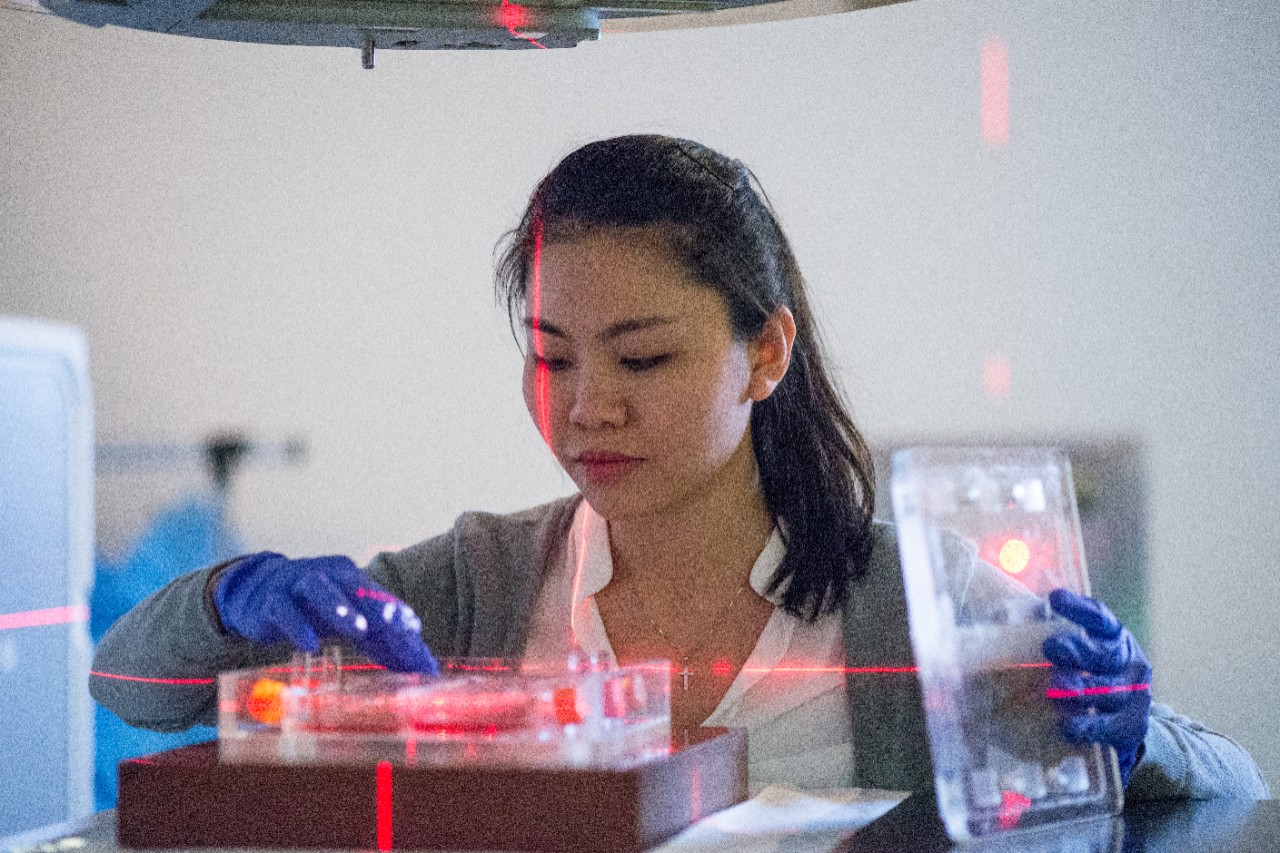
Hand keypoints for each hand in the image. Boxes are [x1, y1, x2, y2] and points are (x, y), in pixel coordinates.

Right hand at [214, 551, 439, 674]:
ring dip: (341, 608)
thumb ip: (382, 641)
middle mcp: (329, 575)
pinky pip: (284, 610)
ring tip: (358, 630)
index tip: (415, 628)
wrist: (257, 592)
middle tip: (394, 624)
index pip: (380, 596)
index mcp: (352, 579)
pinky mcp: (272, 601)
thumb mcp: (350, 622)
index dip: (398, 611)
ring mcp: (298, 584)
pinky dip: (298, 626)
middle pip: (356, 588)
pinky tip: (310, 645)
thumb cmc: (314, 608)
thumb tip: (423, 667)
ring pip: (320, 589)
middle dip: (377, 606)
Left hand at [1042, 589, 1150, 786]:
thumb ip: (1047, 633)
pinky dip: (1089, 726)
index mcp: (1114, 638)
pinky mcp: (1131, 727)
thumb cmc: (1089, 676)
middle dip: (1079, 650)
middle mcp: (1129, 663)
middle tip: (1051, 646)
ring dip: (1082, 690)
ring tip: (1055, 687)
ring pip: (1111, 692)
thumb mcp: (1076, 652)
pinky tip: (1067, 726)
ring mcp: (1134, 695)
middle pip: (1107, 655)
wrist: (1124, 723)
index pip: (1100, 619)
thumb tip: (1003, 615)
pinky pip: (1112, 727)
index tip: (1055, 598)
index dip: (1080, 609)